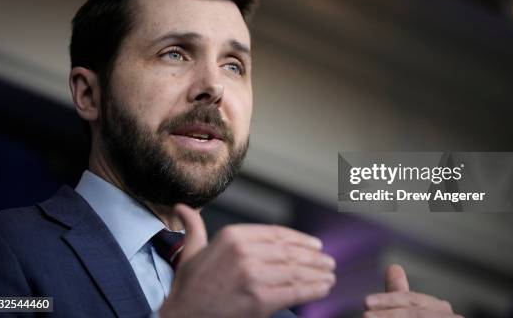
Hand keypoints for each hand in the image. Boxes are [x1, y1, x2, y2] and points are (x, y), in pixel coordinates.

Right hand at [159, 204, 335, 317]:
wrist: (182, 317)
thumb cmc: (189, 287)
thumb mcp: (191, 251)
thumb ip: (194, 227)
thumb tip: (183, 207)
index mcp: (232, 236)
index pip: (276, 233)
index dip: (300, 239)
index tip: (314, 245)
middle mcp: (244, 252)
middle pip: (289, 251)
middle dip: (313, 257)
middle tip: (328, 261)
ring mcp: (253, 276)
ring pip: (295, 270)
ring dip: (317, 273)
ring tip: (330, 274)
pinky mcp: (260, 300)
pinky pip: (294, 291)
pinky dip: (313, 289)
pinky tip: (323, 288)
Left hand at [362, 264, 461, 317]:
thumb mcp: (408, 315)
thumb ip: (400, 296)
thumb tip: (393, 267)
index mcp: (441, 309)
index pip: (413, 300)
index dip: (389, 300)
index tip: (365, 302)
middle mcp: (452, 317)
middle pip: (416, 314)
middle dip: (389, 315)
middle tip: (364, 315)